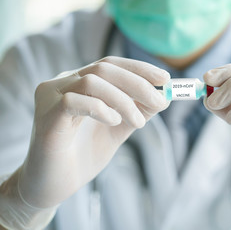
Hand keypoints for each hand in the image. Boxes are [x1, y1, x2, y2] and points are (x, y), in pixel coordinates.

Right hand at [18, 56, 169, 208]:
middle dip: (138, 83)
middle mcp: (64, 83)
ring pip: (91, 81)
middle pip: (104, 68)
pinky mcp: (46, 114)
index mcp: (80, 82)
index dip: (139, 68)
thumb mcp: (118, 129)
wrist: (54, 185)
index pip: (111, 64)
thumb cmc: (84, 155)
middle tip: (160, 102)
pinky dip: (100, 109)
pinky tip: (113, 122)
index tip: (165, 78)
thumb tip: (163, 97)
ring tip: (139, 123)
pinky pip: (74, 101)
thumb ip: (137, 112)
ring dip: (123, 100)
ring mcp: (51, 96)